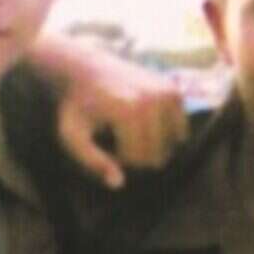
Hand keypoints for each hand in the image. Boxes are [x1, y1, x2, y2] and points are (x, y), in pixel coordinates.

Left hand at [48, 44, 189, 187]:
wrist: (87, 70)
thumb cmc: (78, 107)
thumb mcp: (72, 136)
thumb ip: (92, 162)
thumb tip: (118, 184)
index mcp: (128, 110)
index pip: (138, 159)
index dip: (120, 161)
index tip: (105, 147)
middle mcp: (153, 100)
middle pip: (157, 154)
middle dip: (138, 155)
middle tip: (118, 141)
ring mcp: (167, 93)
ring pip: (172, 144)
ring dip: (153, 145)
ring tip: (131, 133)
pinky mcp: (175, 91)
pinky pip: (181, 130)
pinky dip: (166, 134)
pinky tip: (146, 125)